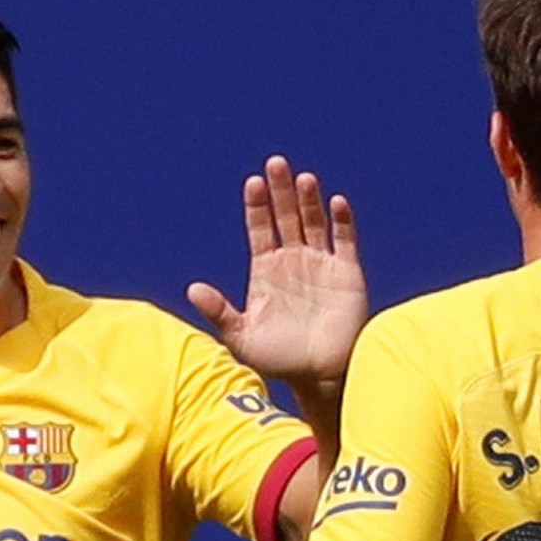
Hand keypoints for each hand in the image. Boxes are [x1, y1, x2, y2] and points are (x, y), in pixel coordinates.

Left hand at [187, 158, 364, 389]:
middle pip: (286, 216)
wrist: (319, 377)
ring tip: (303, 179)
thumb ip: (219, 312)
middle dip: (280, 191)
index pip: (260, 227)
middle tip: (275, 163)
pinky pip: (344, 240)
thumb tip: (193, 289)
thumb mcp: (242, 338)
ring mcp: (321, 263)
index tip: (252, 183)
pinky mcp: (347, 272)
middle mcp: (293, 260)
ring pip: (314, 222)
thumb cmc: (279, 361)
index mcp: (266, 270)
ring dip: (309, 200)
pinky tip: (335, 202)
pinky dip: (341, 221)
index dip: (257, 205)